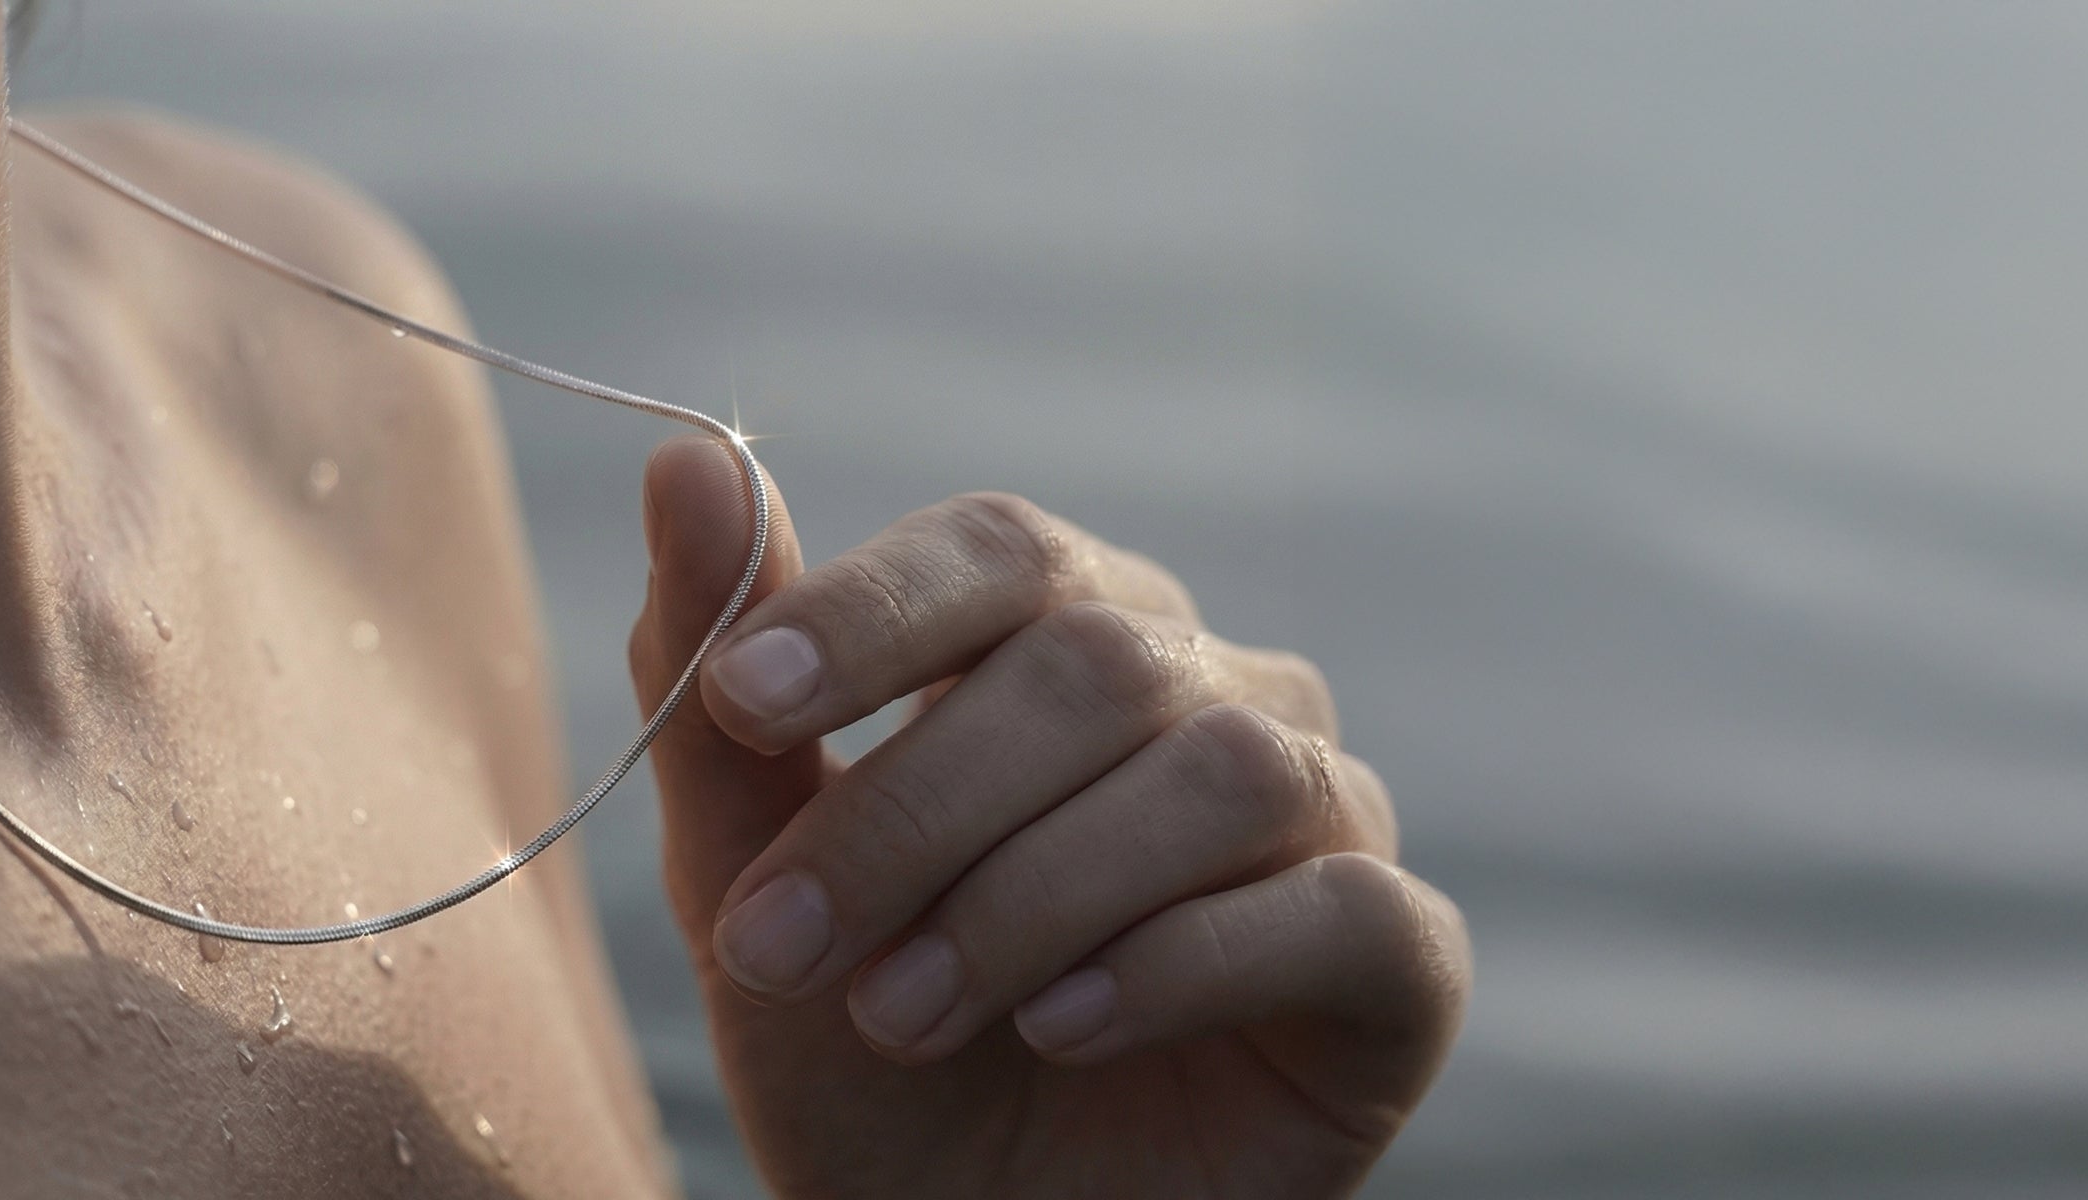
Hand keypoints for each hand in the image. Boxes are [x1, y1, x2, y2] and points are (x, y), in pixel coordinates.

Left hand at [629, 438, 1469, 1198]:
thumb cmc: (875, 1056)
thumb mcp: (759, 886)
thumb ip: (723, 689)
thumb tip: (685, 458)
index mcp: (1081, 636)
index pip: (1007, 550)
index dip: (877, 607)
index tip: (741, 700)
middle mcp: (1224, 694)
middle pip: (1098, 661)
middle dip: (916, 805)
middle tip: (781, 944)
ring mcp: (1329, 818)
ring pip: (1223, 771)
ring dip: (1031, 896)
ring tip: (905, 1014)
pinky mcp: (1402, 962)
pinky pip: (1335, 909)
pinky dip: (1177, 965)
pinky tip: (1061, 1032)